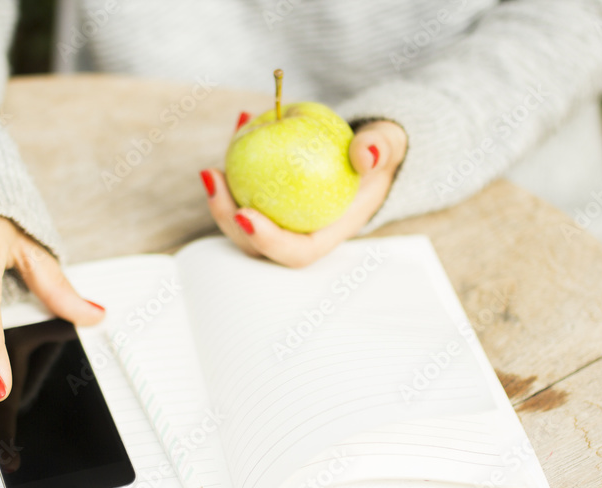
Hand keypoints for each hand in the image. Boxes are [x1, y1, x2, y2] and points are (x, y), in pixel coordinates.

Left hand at [200, 117, 406, 266]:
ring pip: (240, 219)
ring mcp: (278, 220)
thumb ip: (381, 149)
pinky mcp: (264, 200)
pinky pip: (244, 186)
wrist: (367, 152)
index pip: (295, 252)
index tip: (245, 214)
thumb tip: (365, 154)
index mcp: (326, 234)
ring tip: (214, 164)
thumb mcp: (388, 147)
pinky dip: (237, 159)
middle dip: (226, 218)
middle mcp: (297, 234)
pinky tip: (240, 122)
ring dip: (221, 195)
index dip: (267, 242)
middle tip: (213, 177)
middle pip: (254, 243)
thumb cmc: (377, 155)